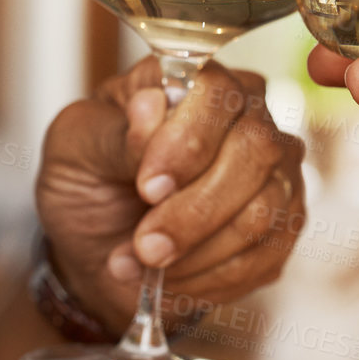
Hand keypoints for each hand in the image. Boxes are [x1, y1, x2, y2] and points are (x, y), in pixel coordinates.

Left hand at [37, 57, 305, 325]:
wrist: (99, 243)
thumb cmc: (89, 180)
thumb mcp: (75, 148)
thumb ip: (114, 132)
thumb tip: (151, 110)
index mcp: (197, 81)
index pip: (218, 93)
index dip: (188, 143)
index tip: (146, 187)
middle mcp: (250, 116)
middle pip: (255, 152)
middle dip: (195, 211)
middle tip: (145, 246)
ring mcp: (276, 170)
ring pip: (263, 211)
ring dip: (197, 251)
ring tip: (145, 263)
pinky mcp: (283, 224)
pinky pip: (264, 255)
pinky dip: (210, 277)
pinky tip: (171, 279)